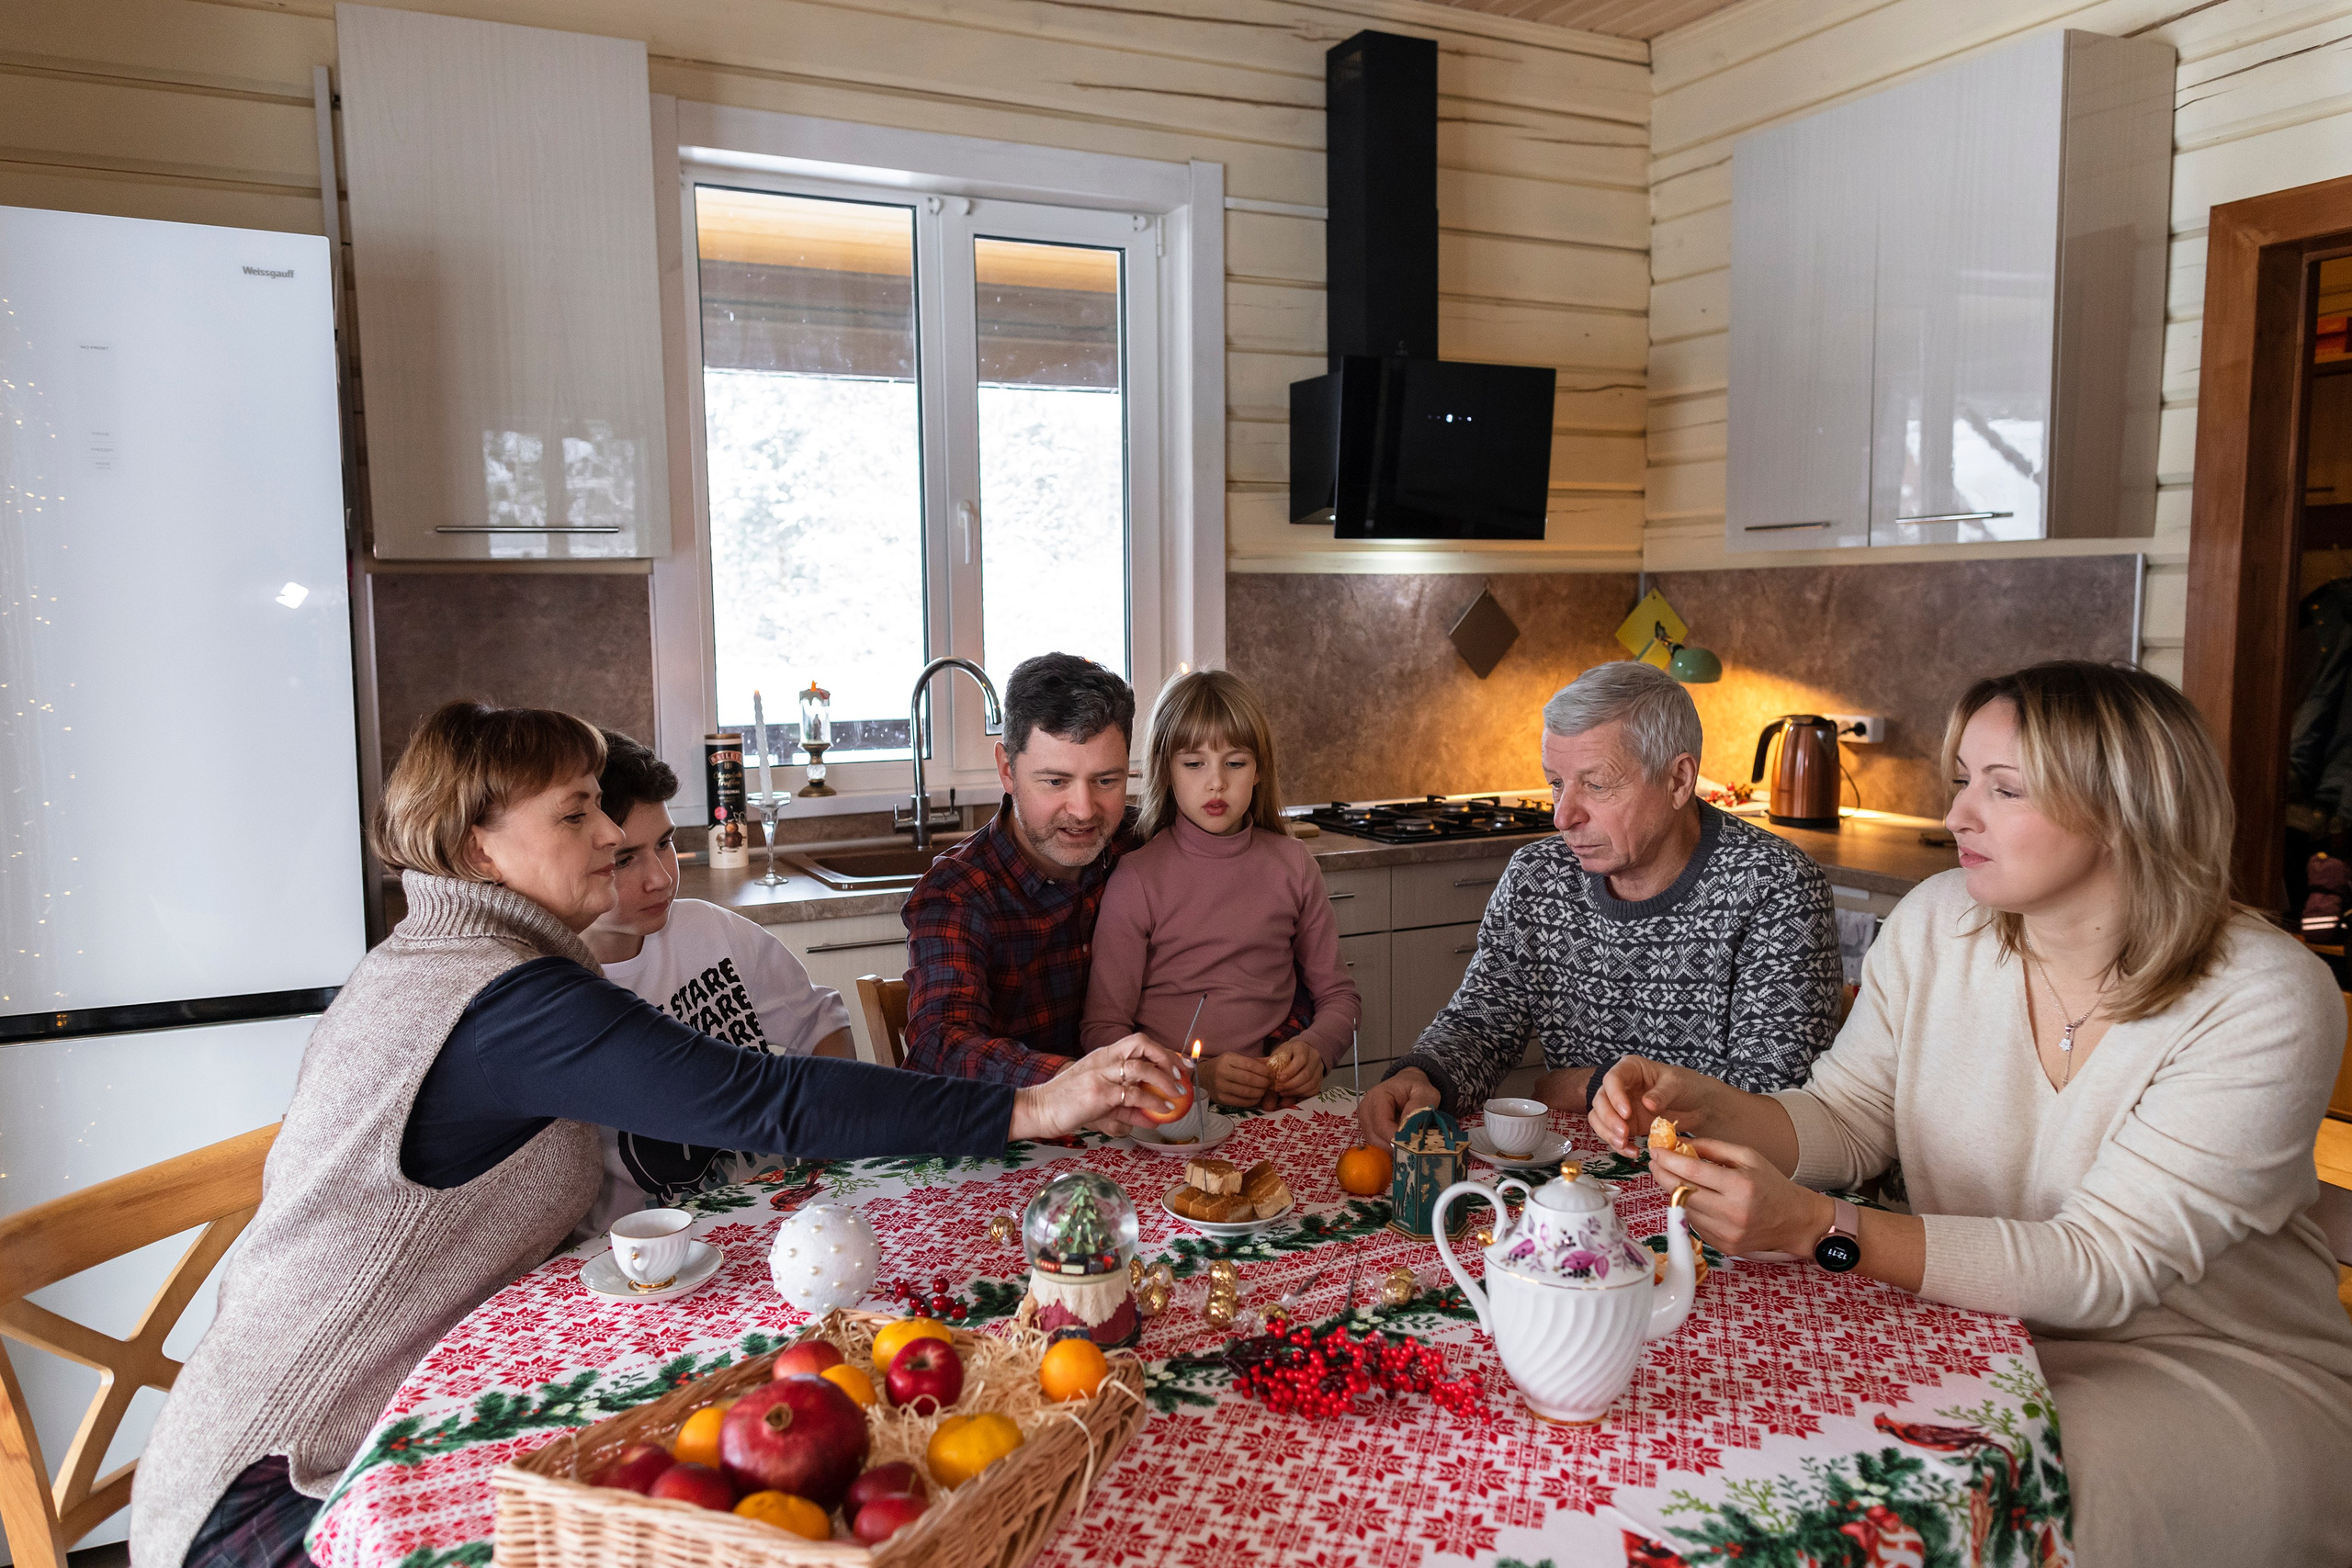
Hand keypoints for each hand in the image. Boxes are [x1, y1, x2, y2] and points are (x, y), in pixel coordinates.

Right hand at [1009, 1035, 1183, 1140]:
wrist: (1038, 1109)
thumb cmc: (1066, 1104)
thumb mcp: (1100, 1103)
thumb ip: (1126, 1108)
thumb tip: (1153, 1117)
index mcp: (1103, 1055)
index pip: (1138, 1043)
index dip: (1164, 1052)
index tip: (1181, 1064)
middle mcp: (1103, 1059)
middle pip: (1141, 1043)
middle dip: (1166, 1056)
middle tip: (1181, 1075)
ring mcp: (1100, 1074)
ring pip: (1140, 1068)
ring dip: (1164, 1080)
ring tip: (1177, 1094)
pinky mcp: (1099, 1094)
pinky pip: (1132, 1094)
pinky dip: (1152, 1102)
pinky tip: (1162, 1111)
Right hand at [1204, 1050, 1272, 1107]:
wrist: (1203, 1076)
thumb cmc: (1223, 1066)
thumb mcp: (1235, 1058)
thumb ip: (1254, 1061)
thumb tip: (1273, 1062)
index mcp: (1227, 1059)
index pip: (1250, 1065)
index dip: (1264, 1070)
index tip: (1271, 1074)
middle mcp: (1222, 1072)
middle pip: (1249, 1079)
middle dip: (1264, 1082)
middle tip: (1270, 1083)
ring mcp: (1221, 1087)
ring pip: (1247, 1092)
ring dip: (1260, 1092)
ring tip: (1265, 1090)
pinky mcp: (1221, 1099)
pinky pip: (1242, 1102)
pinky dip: (1253, 1101)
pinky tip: (1257, 1097)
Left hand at [1268, 1041, 1323, 1099]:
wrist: (1301, 1051)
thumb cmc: (1286, 1054)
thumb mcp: (1278, 1054)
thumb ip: (1270, 1065)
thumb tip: (1262, 1076)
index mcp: (1302, 1047)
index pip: (1300, 1060)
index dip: (1290, 1071)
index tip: (1279, 1079)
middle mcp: (1314, 1057)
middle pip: (1306, 1074)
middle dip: (1291, 1085)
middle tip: (1278, 1089)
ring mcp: (1319, 1068)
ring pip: (1311, 1084)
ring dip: (1296, 1092)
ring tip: (1283, 1094)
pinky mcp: (1320, 1079)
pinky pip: (1314, 1090)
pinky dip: (1302, 1095)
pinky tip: (1292, 1095)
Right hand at [1357, 1068, 1439, 1145]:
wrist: (1408, 1084)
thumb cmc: (1416, 1088)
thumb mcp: (1426, 1093)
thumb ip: (1419, 1108)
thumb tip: (1408, 1129)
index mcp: (1377, 1097)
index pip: (1381, 1125)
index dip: (1396, 1139)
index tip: (1413, 1147)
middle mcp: (1366, 1110)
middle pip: (1375, 1138)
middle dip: (1395, 1147)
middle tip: (1414, 1149)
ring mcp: (1365, 1121)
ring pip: (1375, 1145)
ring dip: (1392, 1149)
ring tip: (1409, 1144)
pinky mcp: (1368, 1129)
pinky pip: (1377, 1145)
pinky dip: (1390, 1148)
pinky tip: (1402, 1144)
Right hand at [1588, 1055, 1723, 1154]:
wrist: (1697, 1105)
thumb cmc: (1687, 1086)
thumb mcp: (1677, 1084)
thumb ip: (1662, 1093)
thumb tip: (1646, 1103)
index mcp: (1630, 1068)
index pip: (1612, 1079)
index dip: (1615, 1096)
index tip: (1627, 1113)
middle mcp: (1620, 1086)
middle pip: (1600, 1100)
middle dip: (1608, 1118)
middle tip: (1623, 1133)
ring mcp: (1620, 1106)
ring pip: (1599, 1118)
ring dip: (1607, 1133)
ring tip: (1624, 1144)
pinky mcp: (1625, 1124)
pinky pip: (1612, 1134)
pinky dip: (1617, 1145)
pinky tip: (1632, 1152)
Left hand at [1648, 1139, 1830, 1256]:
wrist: (1795, 1221)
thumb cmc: (1772, 1185)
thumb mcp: (1747, 1157)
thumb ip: (1711, 1147)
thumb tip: (1677, 1143)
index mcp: (1740, 1186)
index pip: (1692, 1172)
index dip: (1668, 1160)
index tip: (1655, 1151)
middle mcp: (1733, 1213)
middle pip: (1682, 1193)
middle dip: (1662, 1175)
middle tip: (1655, 1163)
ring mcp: (1727, 1233)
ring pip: (1684, 1210)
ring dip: (1674, 1192)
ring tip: (1675, 1178)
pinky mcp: (1724, 1247)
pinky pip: (1695, 1224)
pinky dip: (1689, 1209)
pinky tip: (1694, 1198)